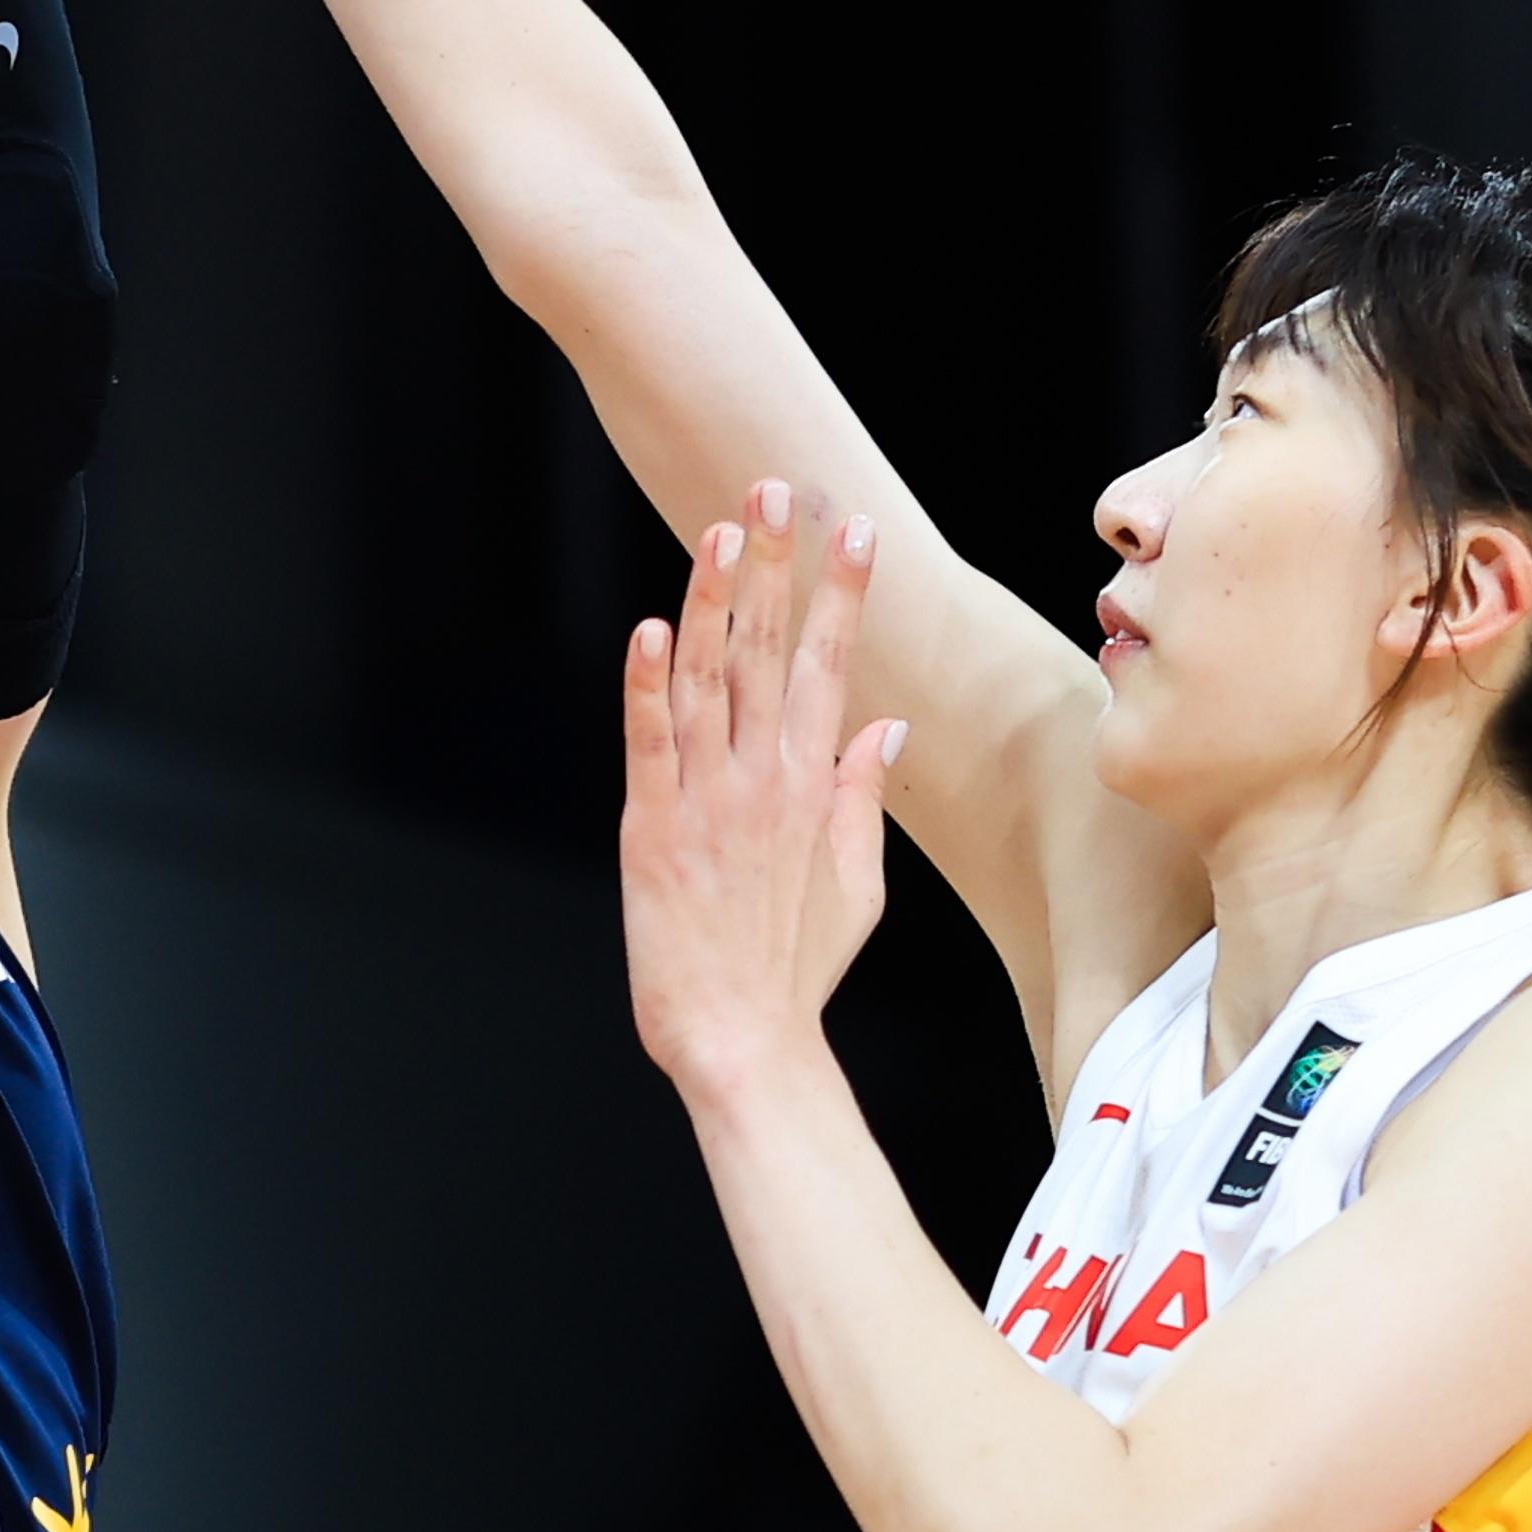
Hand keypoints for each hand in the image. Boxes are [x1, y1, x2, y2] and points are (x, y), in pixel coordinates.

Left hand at [620, 488, 906, 1105]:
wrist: (742, 1041)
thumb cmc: (795, 970)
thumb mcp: (858, 883)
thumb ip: (861, 798)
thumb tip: (883, 727)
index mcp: (813, 785)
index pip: (832, 666)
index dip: (843, 594)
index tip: (857, 529)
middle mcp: (764, 779)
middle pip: (770, 652)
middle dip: (777, 566)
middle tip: (778, 489)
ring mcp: (707, 800)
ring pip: (709, 679)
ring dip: (715, 600)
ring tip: (723, 529)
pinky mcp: (652, 828)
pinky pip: (651, 742)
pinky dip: (648, 685)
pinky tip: (651, 629)